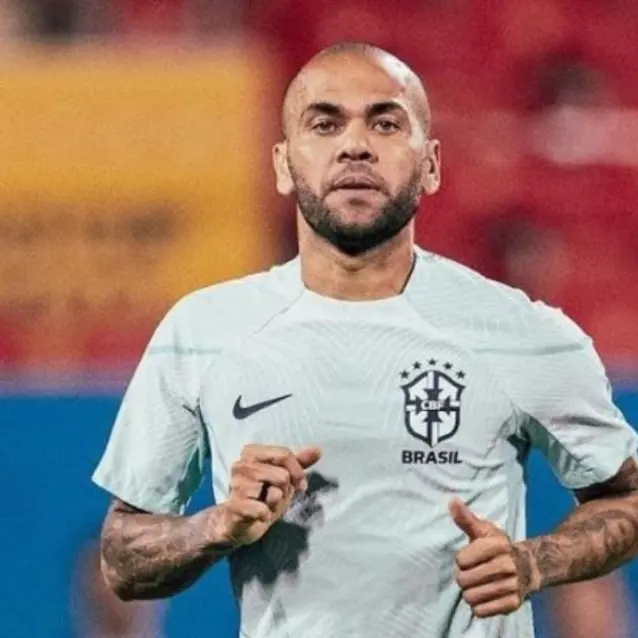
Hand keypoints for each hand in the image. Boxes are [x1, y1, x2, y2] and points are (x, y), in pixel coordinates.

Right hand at [217, 444, 321, 546]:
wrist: (239, 523)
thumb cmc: (264, 496)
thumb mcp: (285, 477)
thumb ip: (300, 462)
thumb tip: (317, 449)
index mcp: (252, 451)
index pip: (285, 454)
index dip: (298, 472)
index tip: (299, 485)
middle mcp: (241, 464)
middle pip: (282, 474)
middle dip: (286, 489)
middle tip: (277, 496)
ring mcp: (236, 485)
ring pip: (275, 492)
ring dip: (276, 503)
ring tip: (266, 504)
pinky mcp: (234, 506)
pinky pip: (262, 509)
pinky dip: (266, 515)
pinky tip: (259, 516)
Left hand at [449, 498, 539, 617]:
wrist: (526, 567)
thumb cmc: (494, 546)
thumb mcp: (481, 530)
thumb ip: (465, 519)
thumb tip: (452, 501)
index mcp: (499, 544)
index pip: (461, 560)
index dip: (461, 559)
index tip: (469, 556)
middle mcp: (508, 564)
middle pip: (464, 580)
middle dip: (463, 577)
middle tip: (471, 573)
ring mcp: (512, 585)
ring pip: (470, 597)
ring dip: (469, 592)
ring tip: (478, 584)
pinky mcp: (513, 604)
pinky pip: (481, 611)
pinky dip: (478, 606)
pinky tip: (485, 596)